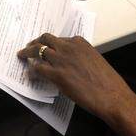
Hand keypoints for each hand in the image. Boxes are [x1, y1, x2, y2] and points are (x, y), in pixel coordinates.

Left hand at [16, 33, 135, 121]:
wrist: (113, 96)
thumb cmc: (108, 83)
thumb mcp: (94, 61)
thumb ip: (80, 58)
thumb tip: (70, 63)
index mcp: (80, 43)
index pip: (59, 38)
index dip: (50, 42)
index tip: (45, 44)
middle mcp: (69, 47)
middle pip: (45, 39)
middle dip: (35, 42)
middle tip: (29, 46)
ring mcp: (61, 60)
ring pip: (37, 50)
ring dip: (27, 52)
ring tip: (22, 55)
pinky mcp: (57, 74)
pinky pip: (38, 69)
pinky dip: (32, 71)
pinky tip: (30, 74)